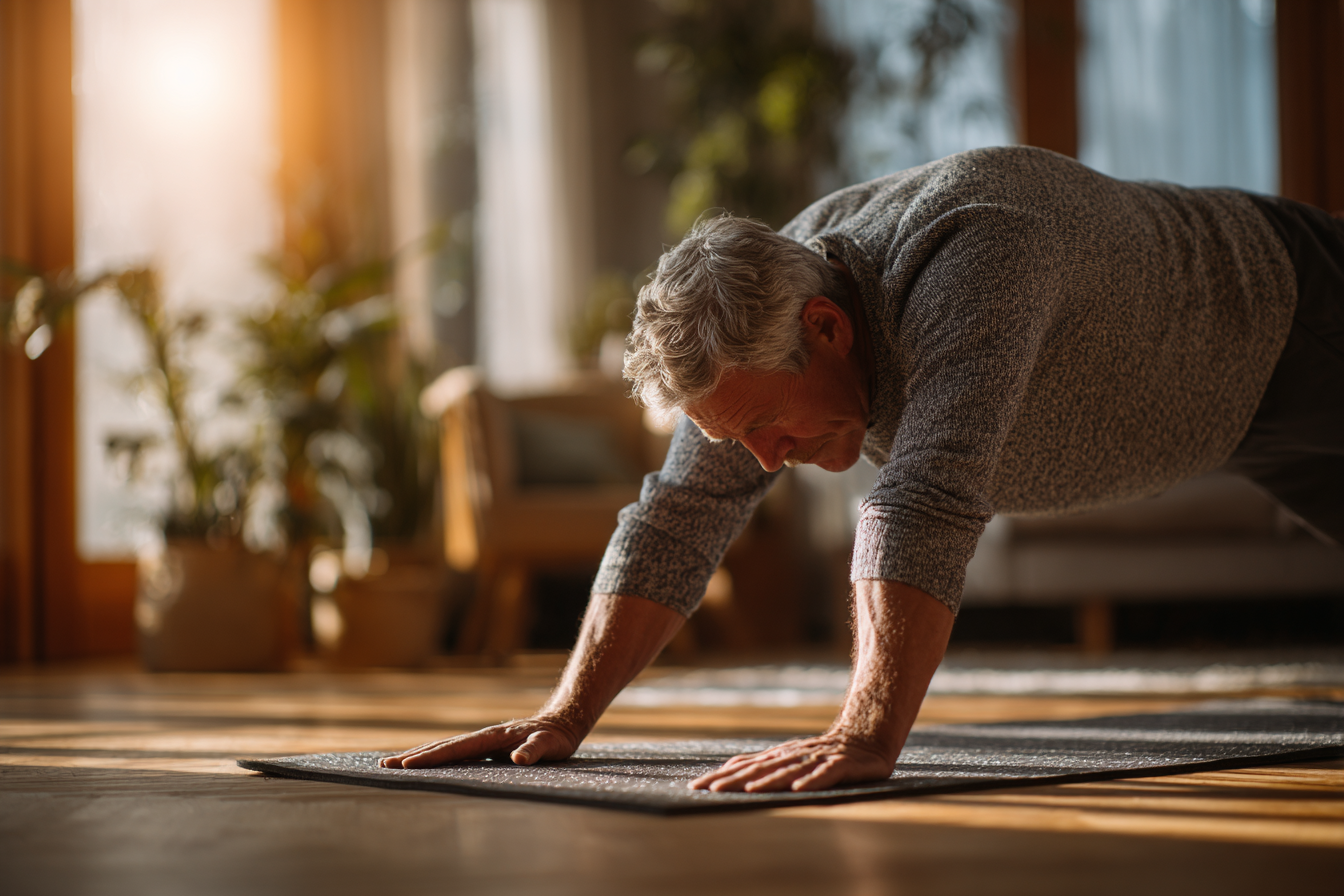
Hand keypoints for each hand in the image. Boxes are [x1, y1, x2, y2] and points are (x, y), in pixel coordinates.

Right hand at [378, 716, 582, 768]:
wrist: (562, 722)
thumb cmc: (557, 737)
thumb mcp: (550, 745)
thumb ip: (535, 750)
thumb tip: (518, 758)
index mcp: (491, 737)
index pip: (454, 749)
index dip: (430, 758)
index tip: (406, 765)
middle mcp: (481, 737)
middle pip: (441, 746)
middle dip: (413, 757)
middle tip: (384, 767)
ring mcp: (481, 741)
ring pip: (444, 747)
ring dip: (419, 755)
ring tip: (393, 764)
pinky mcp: (485, 747)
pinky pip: (453, 752)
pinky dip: (435, 756)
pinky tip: (425, 764)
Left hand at [688, 731, 894, 792]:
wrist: (865, 739)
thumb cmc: (821, 752)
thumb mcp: (788, 756)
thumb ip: (761, 763)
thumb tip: (729, 767)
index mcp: (779, 757)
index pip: (745, 768)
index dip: (722, 777)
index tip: (696, 787)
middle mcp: (793, 757)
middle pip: (761, 770)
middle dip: (735, 780)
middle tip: (711, 790)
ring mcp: (816, 760)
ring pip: (789, 772)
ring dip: (768, 782)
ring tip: (750, 790)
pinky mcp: (840, 766)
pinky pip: (825, 775)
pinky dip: (811, 781)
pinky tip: (799, 790)